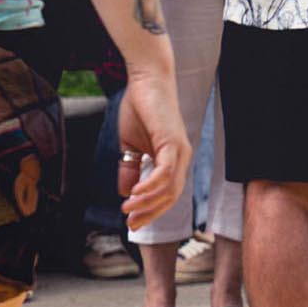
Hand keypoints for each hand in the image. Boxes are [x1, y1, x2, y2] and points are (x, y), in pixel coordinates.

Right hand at [117, 70, 191, 231]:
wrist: (146, 81)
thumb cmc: (140, 110)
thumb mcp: (131, 146)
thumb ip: (130, 168)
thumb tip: (125, 193)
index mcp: (173, 159)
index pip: (167, 194)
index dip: (151, 211)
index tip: (133, 223)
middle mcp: (181, 157)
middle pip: (171, 196)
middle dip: (150, 213)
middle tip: (131, 224)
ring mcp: (179, 150)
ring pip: (169, 188)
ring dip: (147, 203)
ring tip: (128, 209)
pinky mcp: (172, 142)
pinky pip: (166, 173)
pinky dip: (151, 186)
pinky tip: (135, 193)